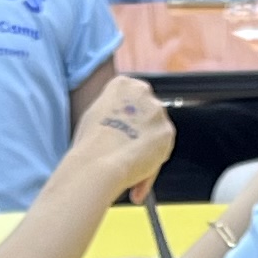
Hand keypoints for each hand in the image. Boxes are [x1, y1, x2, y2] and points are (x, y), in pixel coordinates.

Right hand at [64, 75, 173, 203]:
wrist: (99, 164)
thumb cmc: (90, 145)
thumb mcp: (95, 117)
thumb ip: (113, 113)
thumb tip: (118, 122)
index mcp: (122, 85)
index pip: (132, 98)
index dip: (127, 119)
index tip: (120, 132)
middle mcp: (142, 92)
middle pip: (146, 114)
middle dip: (140, 132)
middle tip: (124, 151)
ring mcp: (156, 111)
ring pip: (155, 132)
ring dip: (146, 148)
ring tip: (128, 166)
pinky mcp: (167, 131)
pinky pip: (162, 149)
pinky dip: (152, 164)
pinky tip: (136, 172)